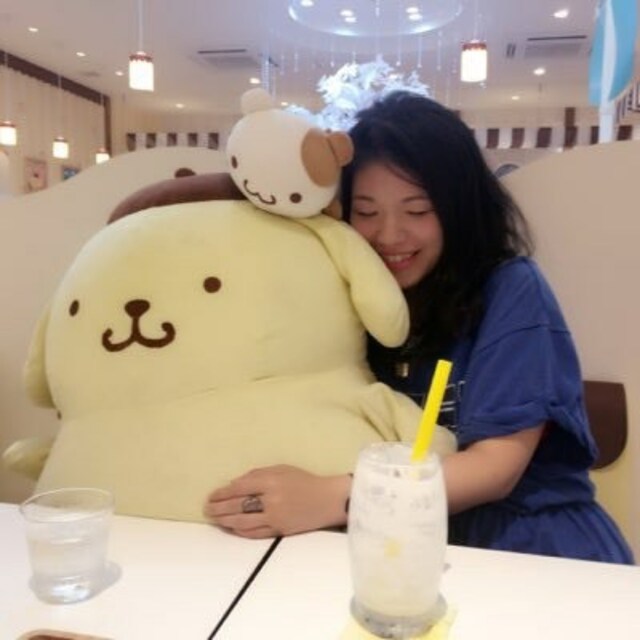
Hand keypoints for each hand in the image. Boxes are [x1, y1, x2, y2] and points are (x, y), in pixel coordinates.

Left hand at [203, 465, 351, 538]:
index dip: (222, 493)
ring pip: (242, 522)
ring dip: (225, 521)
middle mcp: (271, 499)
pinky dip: (241, 531)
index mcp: (271, 480)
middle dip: (219, 508)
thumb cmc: (305, 481)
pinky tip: (233, 528)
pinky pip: (255, 533)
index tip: (211, 495)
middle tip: (207, 509)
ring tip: (215, 519)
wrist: (328, 500)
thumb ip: (258, 475)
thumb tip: (235, 484)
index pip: (239, 488)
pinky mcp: (279, 530)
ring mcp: (275, 517)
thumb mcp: (282, 469)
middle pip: (237, 506)